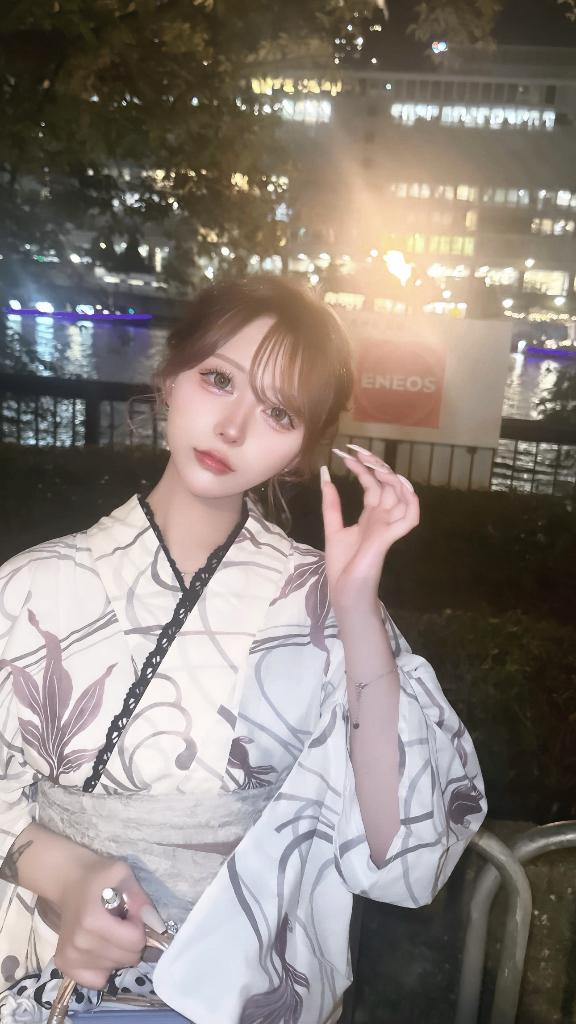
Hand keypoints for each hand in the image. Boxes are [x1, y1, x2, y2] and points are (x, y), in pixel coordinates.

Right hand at [54, 853, 158, 989]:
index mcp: (92, 921)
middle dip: (131, 941)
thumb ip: (140, 899)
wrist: (68, 880)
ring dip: (118, 952)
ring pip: (114, 968)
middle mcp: (78, 944)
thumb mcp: (123, 874)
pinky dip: (104, 968)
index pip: (134, 942)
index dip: (139, 927)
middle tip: (121, 922)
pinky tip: (101, 949)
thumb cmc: (99, 876)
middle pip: (126, 958)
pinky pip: (96, 980)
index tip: (131, 914)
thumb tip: (154, 924)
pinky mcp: (64, 965)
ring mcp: (69, 956)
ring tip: (109, 931)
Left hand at [321, 445, 419, 611]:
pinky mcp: (388, 537)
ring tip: (373, 463)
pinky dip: (411, 501)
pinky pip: (410, 517)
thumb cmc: (342, 566)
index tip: (345, 454)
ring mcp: (388, 527)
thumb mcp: (333, 528)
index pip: (372, 485)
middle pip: (387, 485)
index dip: (362, 468)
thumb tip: (324, 476)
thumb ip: (331, 504)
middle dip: (375, 465)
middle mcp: (383, 518)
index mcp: (371, 516)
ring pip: (402, 496)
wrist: (345, 591)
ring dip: (391, 477)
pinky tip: (402, 485)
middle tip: (357, 451)